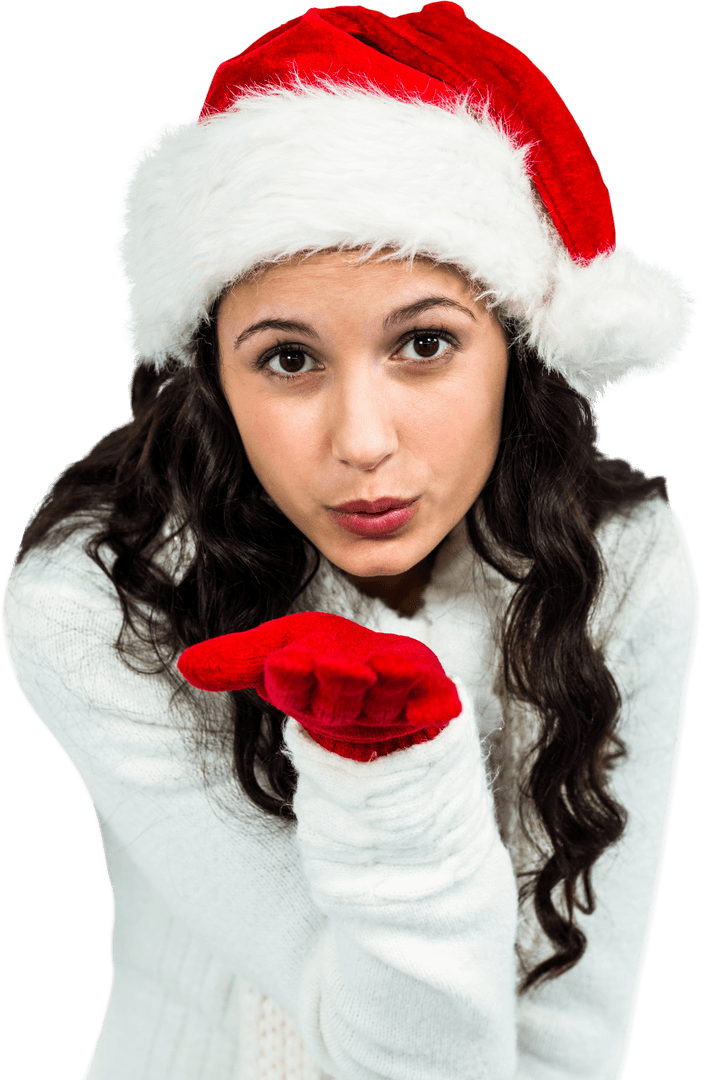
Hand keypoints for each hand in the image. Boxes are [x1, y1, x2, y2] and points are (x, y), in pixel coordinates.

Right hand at [177, 611, 460, 759]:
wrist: (383, 678)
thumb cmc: (326, 660)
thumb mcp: (279, 650)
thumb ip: (236, 660)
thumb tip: (183, 666)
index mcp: (304, 692)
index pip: (292, 687)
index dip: (290, 677)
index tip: (285, 662)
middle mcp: (343, 705)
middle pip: (338, 699)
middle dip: (338, 683)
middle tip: (337, 665)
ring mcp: (386, 707)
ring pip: (384, 701)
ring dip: (387, 687)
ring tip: (390, 667)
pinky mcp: (423, 703)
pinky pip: (429, 706)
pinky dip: (434, 701)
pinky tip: (440, 695)